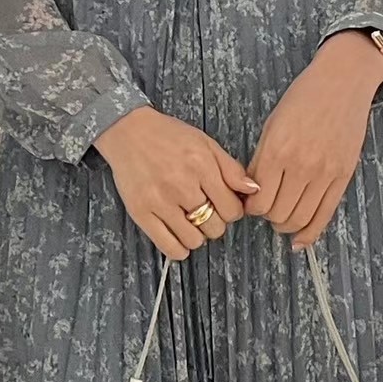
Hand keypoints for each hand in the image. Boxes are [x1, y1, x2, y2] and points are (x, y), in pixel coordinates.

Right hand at [93, 105, 260, 259]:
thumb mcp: (206, 143)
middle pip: (215, 227)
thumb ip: (231, 169)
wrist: (128, 132)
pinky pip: (168, 246)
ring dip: (198, 236)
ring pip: (194, 239)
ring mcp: (160, 201)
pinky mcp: (141, 212)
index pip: (232, 209)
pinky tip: (181, 237)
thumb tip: (254, 190)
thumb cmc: (168, 136)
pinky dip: (179, 249)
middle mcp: (182, 185)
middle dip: (216, 223)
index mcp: (201, 166)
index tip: (225, 207)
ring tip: (192, 222)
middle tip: (207, 212)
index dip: (233, 211)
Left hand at [242, 30, 382, 248]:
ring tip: (280, 219)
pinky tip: (300, 240)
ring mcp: (324, 173)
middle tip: (265, 209)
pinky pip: (325, 215)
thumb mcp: (272, 125)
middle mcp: (301, 166)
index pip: (258, 199)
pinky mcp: (343, 176)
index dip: (250, 207)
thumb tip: (252, 191)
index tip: (250, 202)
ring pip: (299, 219)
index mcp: (277, 151)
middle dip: (266, 216)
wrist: (342, 82)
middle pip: (277, 213)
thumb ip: (262, 160)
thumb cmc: (304, 98)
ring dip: (285, 225)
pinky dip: (310, 233)